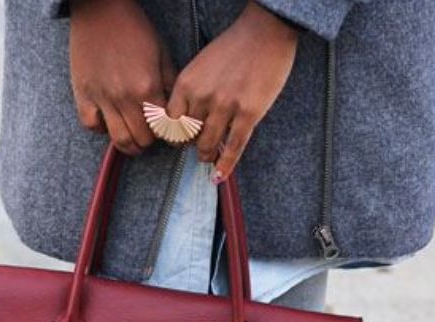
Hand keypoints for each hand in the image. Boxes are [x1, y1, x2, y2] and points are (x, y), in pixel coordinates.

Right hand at [69, 0, 175, 154]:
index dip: (168, 134)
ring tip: (133, 142)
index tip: (168, 134)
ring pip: (118, 139)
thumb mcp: (162, 54)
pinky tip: (108, 123)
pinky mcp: (83, 94)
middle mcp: (125, 97)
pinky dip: (100, 129)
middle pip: (141, 138)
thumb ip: (168, 84)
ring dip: (129, 145)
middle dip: (149, 142)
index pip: (163, 128)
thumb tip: (173, 109)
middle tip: (150, 138)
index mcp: (147, 87)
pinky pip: (91, 124)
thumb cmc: (134, 29)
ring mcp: (102, 97)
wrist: (101, 11)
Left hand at [166, 1, 297, 181]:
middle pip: (188, 136)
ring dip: (207, 155)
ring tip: (209, 157)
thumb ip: (191, 91)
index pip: (169, 123)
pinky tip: (219, 176)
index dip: (173, 136)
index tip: (180, 141)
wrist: (265, 32)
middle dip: (192, 145)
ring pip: (208, 144)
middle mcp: (202, 97)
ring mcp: (226, 106)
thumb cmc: (233, 48)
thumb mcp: (201, 65)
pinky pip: (233, 147)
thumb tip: (187, 122)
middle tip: (198, 147)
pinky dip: (225, 165)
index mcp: (186, 83)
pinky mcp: (249, 113)